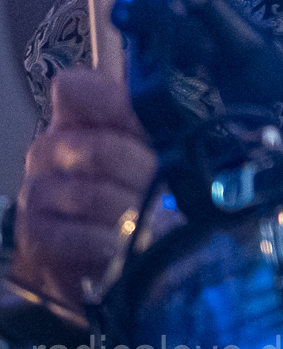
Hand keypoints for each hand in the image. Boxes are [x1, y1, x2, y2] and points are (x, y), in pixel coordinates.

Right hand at [11, 67, 154, 316]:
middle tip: (165, 189)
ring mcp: (37, 192)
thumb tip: (182, 96)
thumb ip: (164, 122)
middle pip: (98, 149)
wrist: (116, 259)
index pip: (76, 89)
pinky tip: (126, 247)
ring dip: (130, 212)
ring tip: (153, 220)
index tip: (147, 127)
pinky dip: (108, 243)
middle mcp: (51, 149)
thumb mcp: (165, 152)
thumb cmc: (145, 195)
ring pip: (89, 195)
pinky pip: (72, 236)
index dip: (112, 103)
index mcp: (82, 119)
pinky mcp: (34, 235)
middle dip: (143, 173)